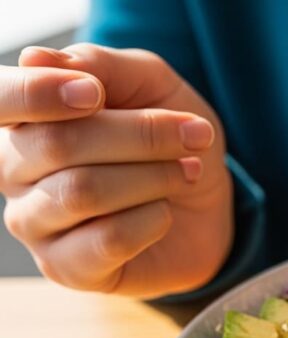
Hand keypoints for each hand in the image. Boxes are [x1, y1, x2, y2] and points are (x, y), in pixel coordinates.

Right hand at [0, 44, 231, 296]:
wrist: (206, 204)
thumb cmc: (167, 139)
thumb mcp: (150, 85)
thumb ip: (101, 66)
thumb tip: (35, 58)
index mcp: (23, 119)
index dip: (36, 93)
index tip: (94, 92)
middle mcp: (13, 170)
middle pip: (58, 145)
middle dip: (141, 135)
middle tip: (195, 135)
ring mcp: (34, 224)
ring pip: (82, 192)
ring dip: (154, 176)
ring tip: (188, 172)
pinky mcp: (67, 268)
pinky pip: (106, 240)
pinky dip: (152, 219)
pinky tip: (164, 213)